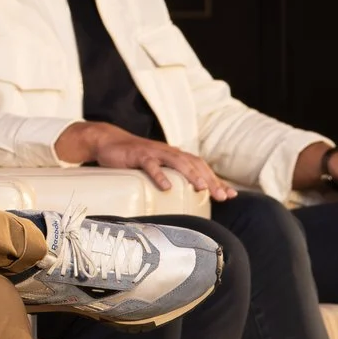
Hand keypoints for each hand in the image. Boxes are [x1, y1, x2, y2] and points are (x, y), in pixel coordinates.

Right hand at [59, 120, 236, 200]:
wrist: (107, 141)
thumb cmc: (134, 158)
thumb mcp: (155, 167)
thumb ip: (170, 176)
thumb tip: (185, 197)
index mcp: (174, 155)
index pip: (201, 167)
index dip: (216, 180)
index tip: (230, 195)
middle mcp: (168, 152)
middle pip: (194, 164)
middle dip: (210, 180)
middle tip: (222, 196)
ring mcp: (154, 152)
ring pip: (177, 162)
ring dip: (191, 175)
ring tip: (202, 188)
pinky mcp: (138, 155)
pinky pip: (150, 165)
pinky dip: (160, 175)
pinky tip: (166, 187)